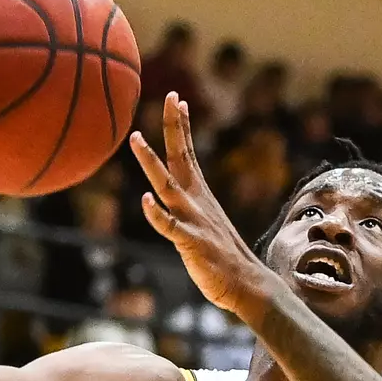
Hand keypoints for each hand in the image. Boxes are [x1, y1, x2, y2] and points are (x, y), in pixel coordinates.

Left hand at [131, 92, 278, 324]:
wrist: (247, 285)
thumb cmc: (223, 259)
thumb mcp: (204, 226)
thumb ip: (190, 211)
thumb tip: (179, 204)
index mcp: (199, 196)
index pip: (187, 153)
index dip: (181, 127)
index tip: (178, 99)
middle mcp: (196, 202)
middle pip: (180, 157)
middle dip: (173, 126)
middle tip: (170, 96)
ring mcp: (193, 221)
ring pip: (167, 186)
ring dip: (150, 161)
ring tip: (134, 138)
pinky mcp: (190, 243)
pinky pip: (169, 227)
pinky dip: (157, 214)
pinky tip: (145, 201)